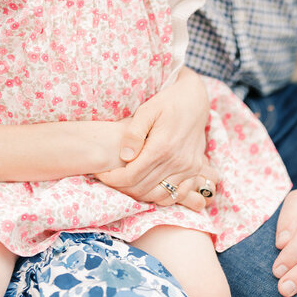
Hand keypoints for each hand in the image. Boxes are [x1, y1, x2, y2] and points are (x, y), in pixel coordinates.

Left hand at [96, 67, 218, 213]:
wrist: (195, 100)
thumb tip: (124, 157)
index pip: (131, 176)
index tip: (101, 174)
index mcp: (162, 147)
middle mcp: (177, 162)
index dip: (112, 179)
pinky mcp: (194, 170)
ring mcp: (188, 168)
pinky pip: (176, 194)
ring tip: (125, 183)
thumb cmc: (167, 102)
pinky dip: (160, 196)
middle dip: (121, 188)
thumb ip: (133, 133)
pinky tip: (147, 186)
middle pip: (143, 189)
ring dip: (139, 194)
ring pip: (158, 195)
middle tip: (109, 179)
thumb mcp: (147, 110)